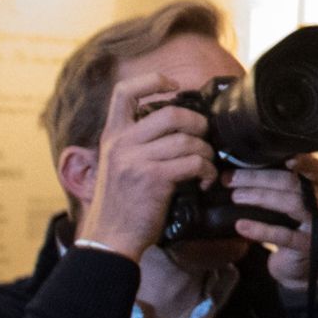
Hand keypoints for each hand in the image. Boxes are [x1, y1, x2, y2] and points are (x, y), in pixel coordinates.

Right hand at [72, 73, 213, 262]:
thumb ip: (135, 142)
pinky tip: (204, 181)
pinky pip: (193, 163)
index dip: (152, 79)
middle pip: (170, 113)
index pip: (124, 92)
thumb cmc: (120, 204)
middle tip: (204, 136)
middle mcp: (122, 143)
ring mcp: (136, 160)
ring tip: (206, 164)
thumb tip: (172, 127)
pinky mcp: (154, 179)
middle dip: (197, 123)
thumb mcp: (116, 164)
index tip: (174, 84)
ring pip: (186, 140)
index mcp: (112, 136)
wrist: (110, 238)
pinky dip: (206, 171)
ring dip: (206, 152)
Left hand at [227, 153, 317, 290]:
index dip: (291, 157)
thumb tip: (242, 163)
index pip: (310, 164)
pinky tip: (241, 225)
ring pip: (290, 203)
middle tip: (230, 179)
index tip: (265, 153)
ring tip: (235, 196)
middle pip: (292, 182)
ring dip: (259, 197)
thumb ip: (282, 182)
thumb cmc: (293, 225)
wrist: (302, 266)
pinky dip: (260, 229)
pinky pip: (283, 234)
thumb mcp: (294, 201)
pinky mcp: (310, 246)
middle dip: (258, 178)